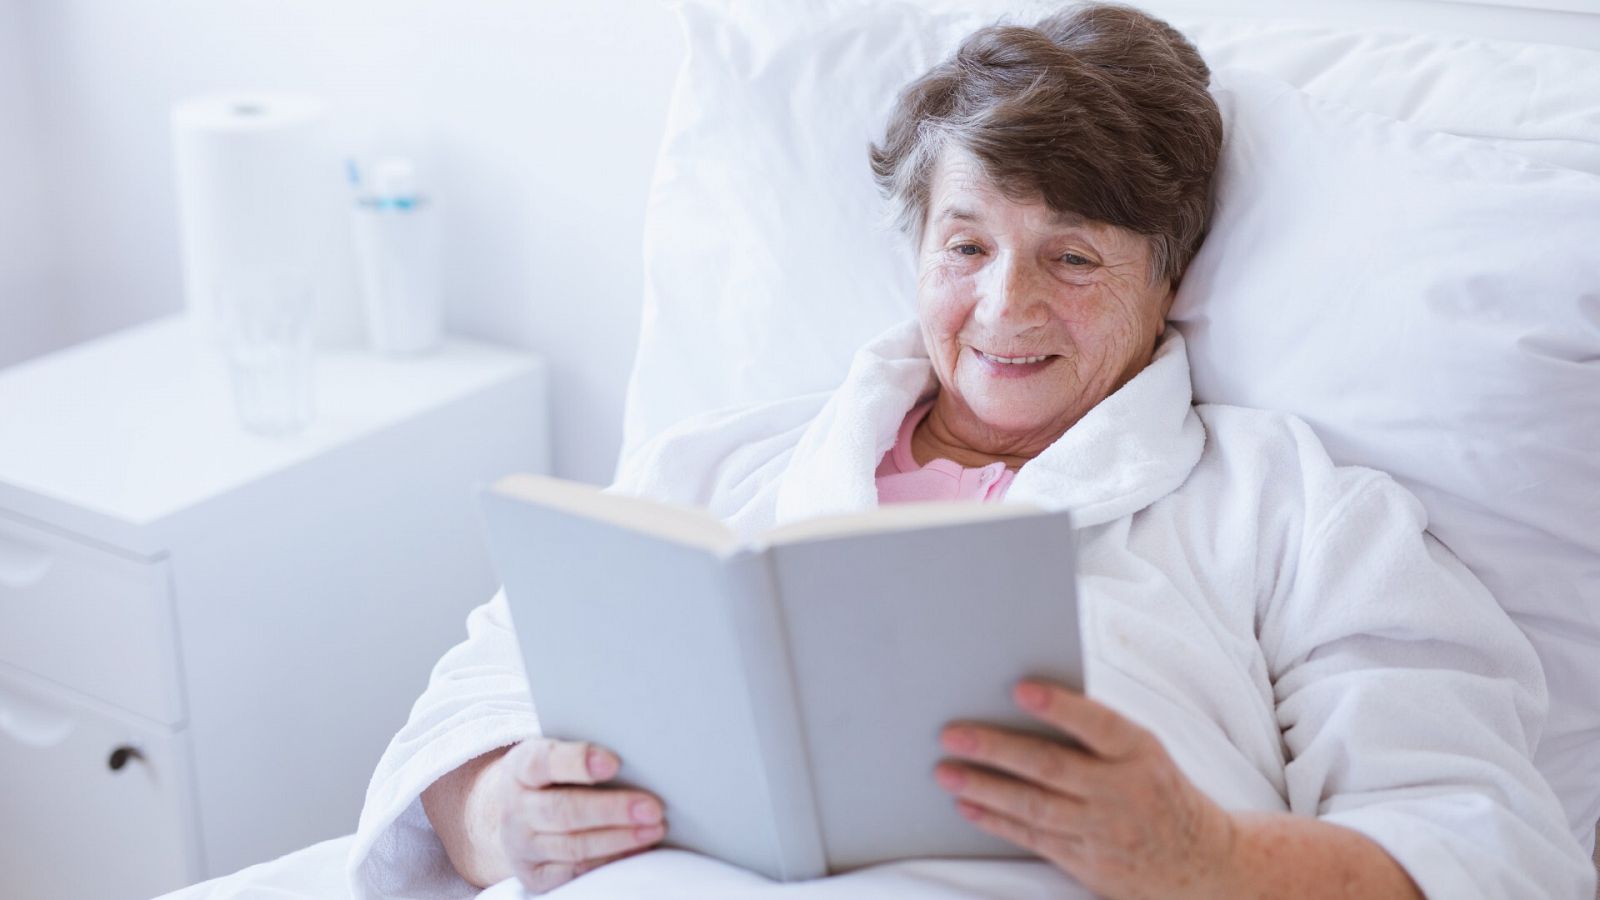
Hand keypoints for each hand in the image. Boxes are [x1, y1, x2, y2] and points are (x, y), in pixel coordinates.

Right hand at [497, 738, 667, 893]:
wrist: (516, 813)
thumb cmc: (553, 776)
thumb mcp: (556, 753)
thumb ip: (583, 754)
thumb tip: (638, 755)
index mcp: (520, 768)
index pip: (543, 762)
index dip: (578, 762)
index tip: (614, 762)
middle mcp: (515, 808)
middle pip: (563, 811)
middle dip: (612, 810)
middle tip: (652, 808)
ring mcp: (522, 845)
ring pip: (573, 846)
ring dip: (618, 839)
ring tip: (654, 829)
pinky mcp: (534, 874)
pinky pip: (574, 872)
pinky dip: (608, 861)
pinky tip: (635, 850)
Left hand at [933, 681, 1237, 899]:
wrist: (1198, 860)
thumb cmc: (1155, 788)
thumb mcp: (1142, 752)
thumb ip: (1096, 731)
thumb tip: (1027, 699)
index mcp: (1138, 752)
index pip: (1097, 725)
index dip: (1059, 707)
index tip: (1020, 689)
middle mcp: (1121, 792)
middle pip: (1050, 767)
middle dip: (996, 749)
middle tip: (952, 734)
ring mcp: (1102, 831)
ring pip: (1034, 807)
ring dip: (984, 787)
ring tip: (945, 771)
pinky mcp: (1087, 861)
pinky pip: (1033, 838)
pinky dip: (996, 821)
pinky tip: (967, 805)